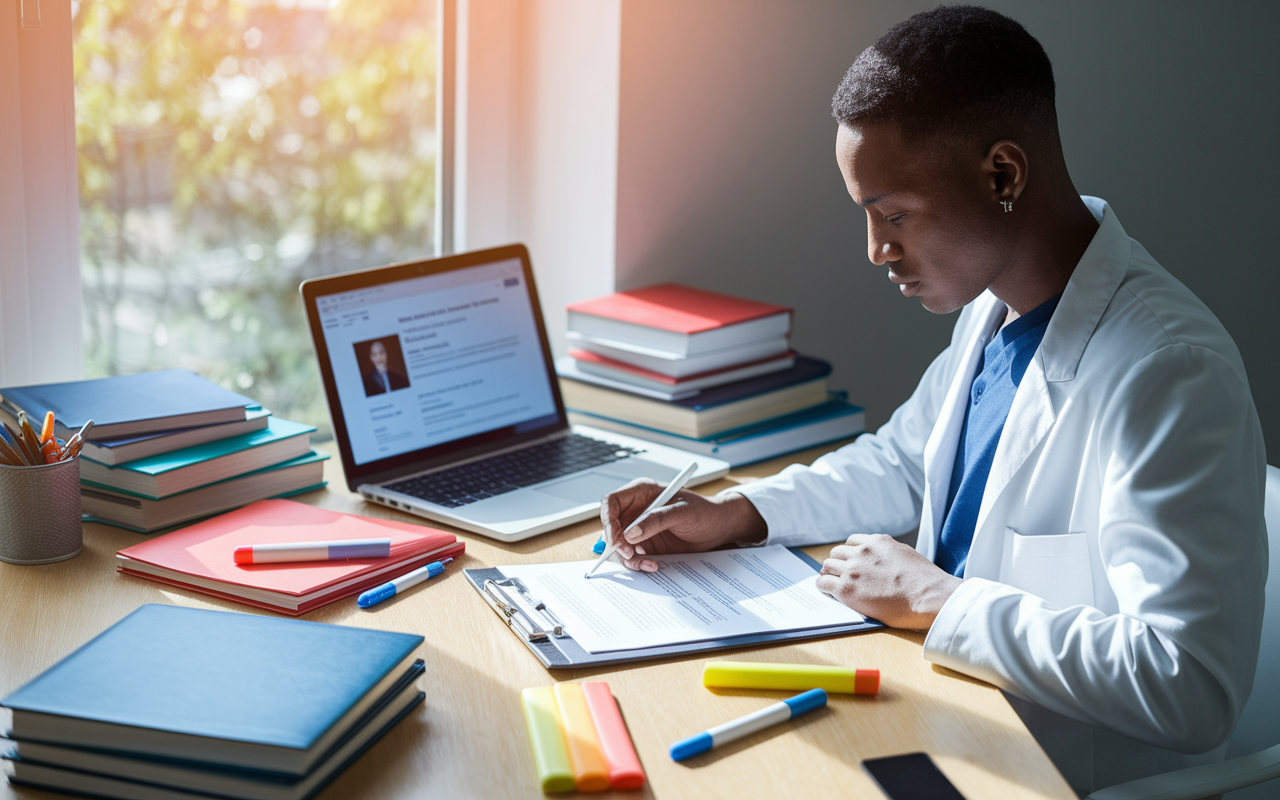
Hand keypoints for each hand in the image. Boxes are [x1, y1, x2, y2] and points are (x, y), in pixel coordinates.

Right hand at [599, 481, 766, 571]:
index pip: (611, 503)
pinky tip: (652, 564)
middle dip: (616, 544)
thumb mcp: (682, 512)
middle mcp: (636, 510)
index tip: (617, 539)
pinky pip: (632, 557)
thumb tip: (630, 533)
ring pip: (619, 545)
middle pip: (611, 527)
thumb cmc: (704, 511)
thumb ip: (656, 520)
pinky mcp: (646, 544)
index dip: (609, 521)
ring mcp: (640, 528)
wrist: (719, 528)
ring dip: (627, 558)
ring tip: (646, 563)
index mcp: (642, 492)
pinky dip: (637, 564)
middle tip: (629, 556)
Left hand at [816, 534, 962, 629]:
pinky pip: (823, 582)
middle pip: (837, 553)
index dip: (849, 554)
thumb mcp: (906, 554)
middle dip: (837, 564)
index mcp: (877, 541)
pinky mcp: (846, 588)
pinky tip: (828, 592)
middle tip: (839, 575)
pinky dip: (823, 586)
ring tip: (832, 584)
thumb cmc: (925, 582)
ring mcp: (853, 569)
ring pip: (828, 566)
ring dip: (829, 574)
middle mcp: (862, 551)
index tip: (849, 562)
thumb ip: (887, 553)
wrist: (929, 597)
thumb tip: (879, 561)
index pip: (852, 541)